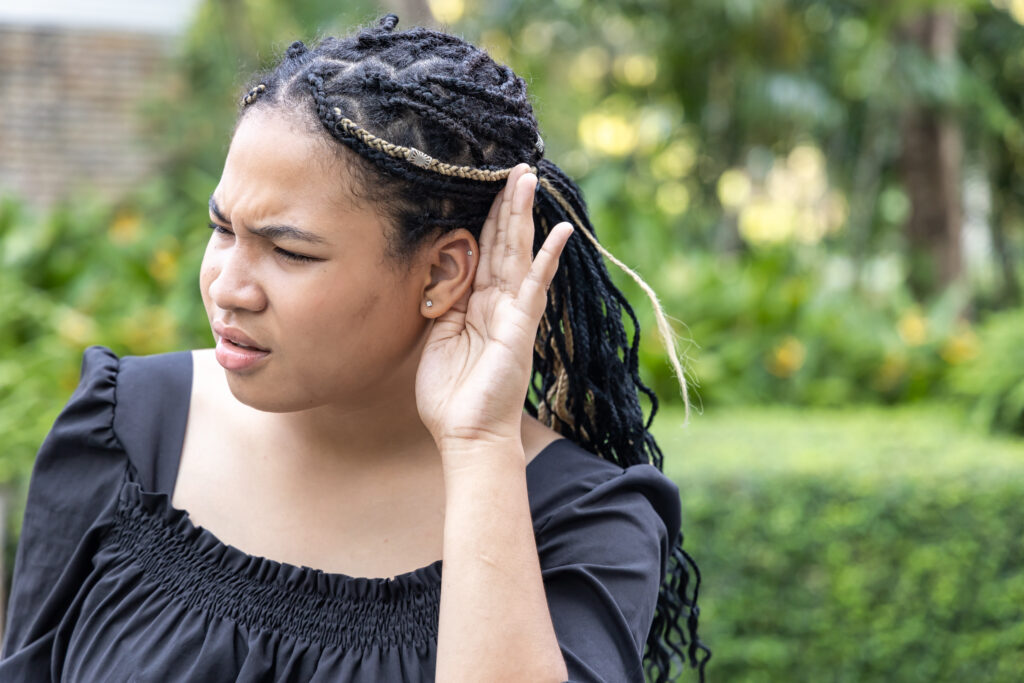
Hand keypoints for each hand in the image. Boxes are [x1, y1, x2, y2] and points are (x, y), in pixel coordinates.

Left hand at [415, 163, 573, 456]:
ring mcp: (513, 313)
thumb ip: (443, 302)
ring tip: (527, 177)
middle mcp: (498, 303)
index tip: (486, 186)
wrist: (467, 434)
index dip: (485, 219)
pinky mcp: (520, 327)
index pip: (482, 251)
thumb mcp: (437, 337)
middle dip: (506, 204)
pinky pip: (535, 286)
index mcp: (476, 305)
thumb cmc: (451, 395)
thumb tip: (440, 270)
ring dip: (522, 215)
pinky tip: (559, 231)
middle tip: (514, 167)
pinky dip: (547, 258)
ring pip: (517, 253)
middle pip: (502, 243)